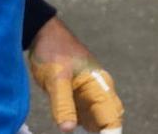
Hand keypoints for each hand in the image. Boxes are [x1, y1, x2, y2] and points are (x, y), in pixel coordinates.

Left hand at [28, 17, 124, 132]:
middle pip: (110, 121)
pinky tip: (71, 129)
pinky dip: (85, 128)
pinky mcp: (79, 97)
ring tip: (79, 133)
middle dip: (105, 133)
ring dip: (96, 132)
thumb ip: (63, 104)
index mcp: (100, 85)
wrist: (44, 34)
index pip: (113, 117)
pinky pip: (87, 118)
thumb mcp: (56, 79)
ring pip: (99, 121)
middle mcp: (100, 91)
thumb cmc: (53, 52)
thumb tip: (69, 129)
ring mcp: (90, 95)